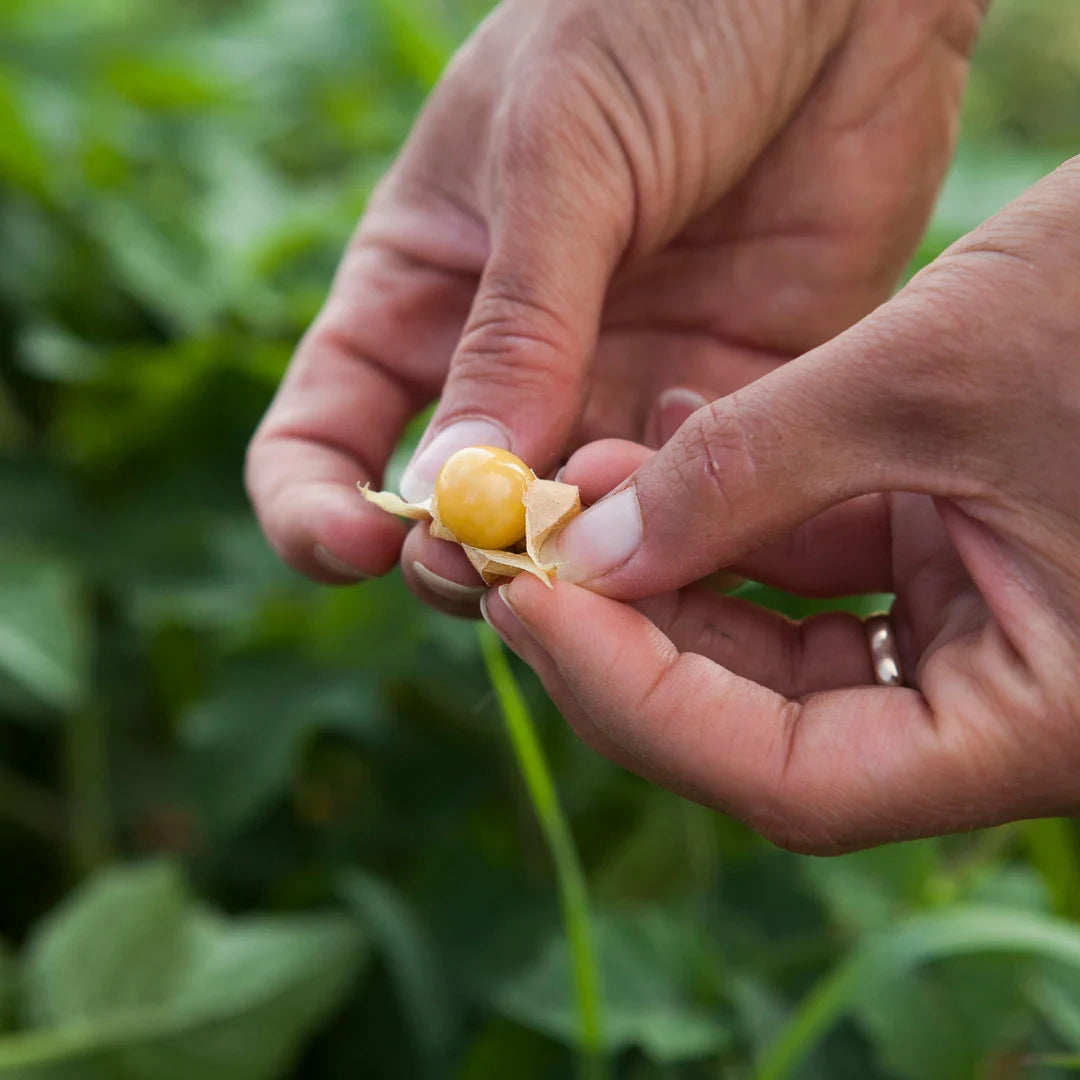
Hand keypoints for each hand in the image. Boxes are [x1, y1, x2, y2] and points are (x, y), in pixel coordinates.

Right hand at [246, 0, 981, 613]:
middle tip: (505, 561)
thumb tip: (452, 492)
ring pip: (577, 534)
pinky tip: (716, 479)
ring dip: (585, 560)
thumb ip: (513, 327)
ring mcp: (620, 387)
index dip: (317, 509)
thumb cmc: (656, 13)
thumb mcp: (555, 149)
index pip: (326, 435)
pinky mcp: (727, 399)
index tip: (357, 545)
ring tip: (619, 523)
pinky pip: (696, 505)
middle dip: (463, 558)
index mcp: (422, 294)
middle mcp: (512, 363)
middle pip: (453, 516)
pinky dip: (691, 528)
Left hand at [483, 157, 1079, 851]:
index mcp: (1038, 725)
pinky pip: (817, 563)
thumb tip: (591, 552)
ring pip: (780, 644)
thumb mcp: (934, 378)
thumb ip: (751, 474)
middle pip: (765, 723)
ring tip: (581, 480)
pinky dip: (736, 513)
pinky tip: (667, 442)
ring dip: (669, 567)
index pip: (791, 779)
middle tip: (525, 550)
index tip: (525, 601)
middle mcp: (1005, 704)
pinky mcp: (960, 554)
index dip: (637, 700)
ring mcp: (980, 632)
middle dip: (632, 633)